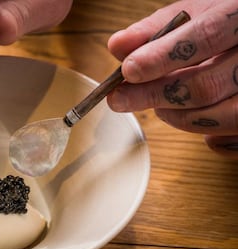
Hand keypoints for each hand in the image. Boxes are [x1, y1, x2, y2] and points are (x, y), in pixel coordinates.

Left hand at [107, 0, 237, 158]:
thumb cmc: (222, 24)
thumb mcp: (194, 13)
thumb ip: (155, 29)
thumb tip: (118, 46)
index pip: (205, 36)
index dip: (162, 57)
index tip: (128, 71)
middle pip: (206, 85)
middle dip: (155, 96)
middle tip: (121, 98)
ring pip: (220, 116)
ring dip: (177, 118)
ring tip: (159, 106)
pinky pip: (233, 139)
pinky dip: (209, 138)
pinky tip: (193, 118)